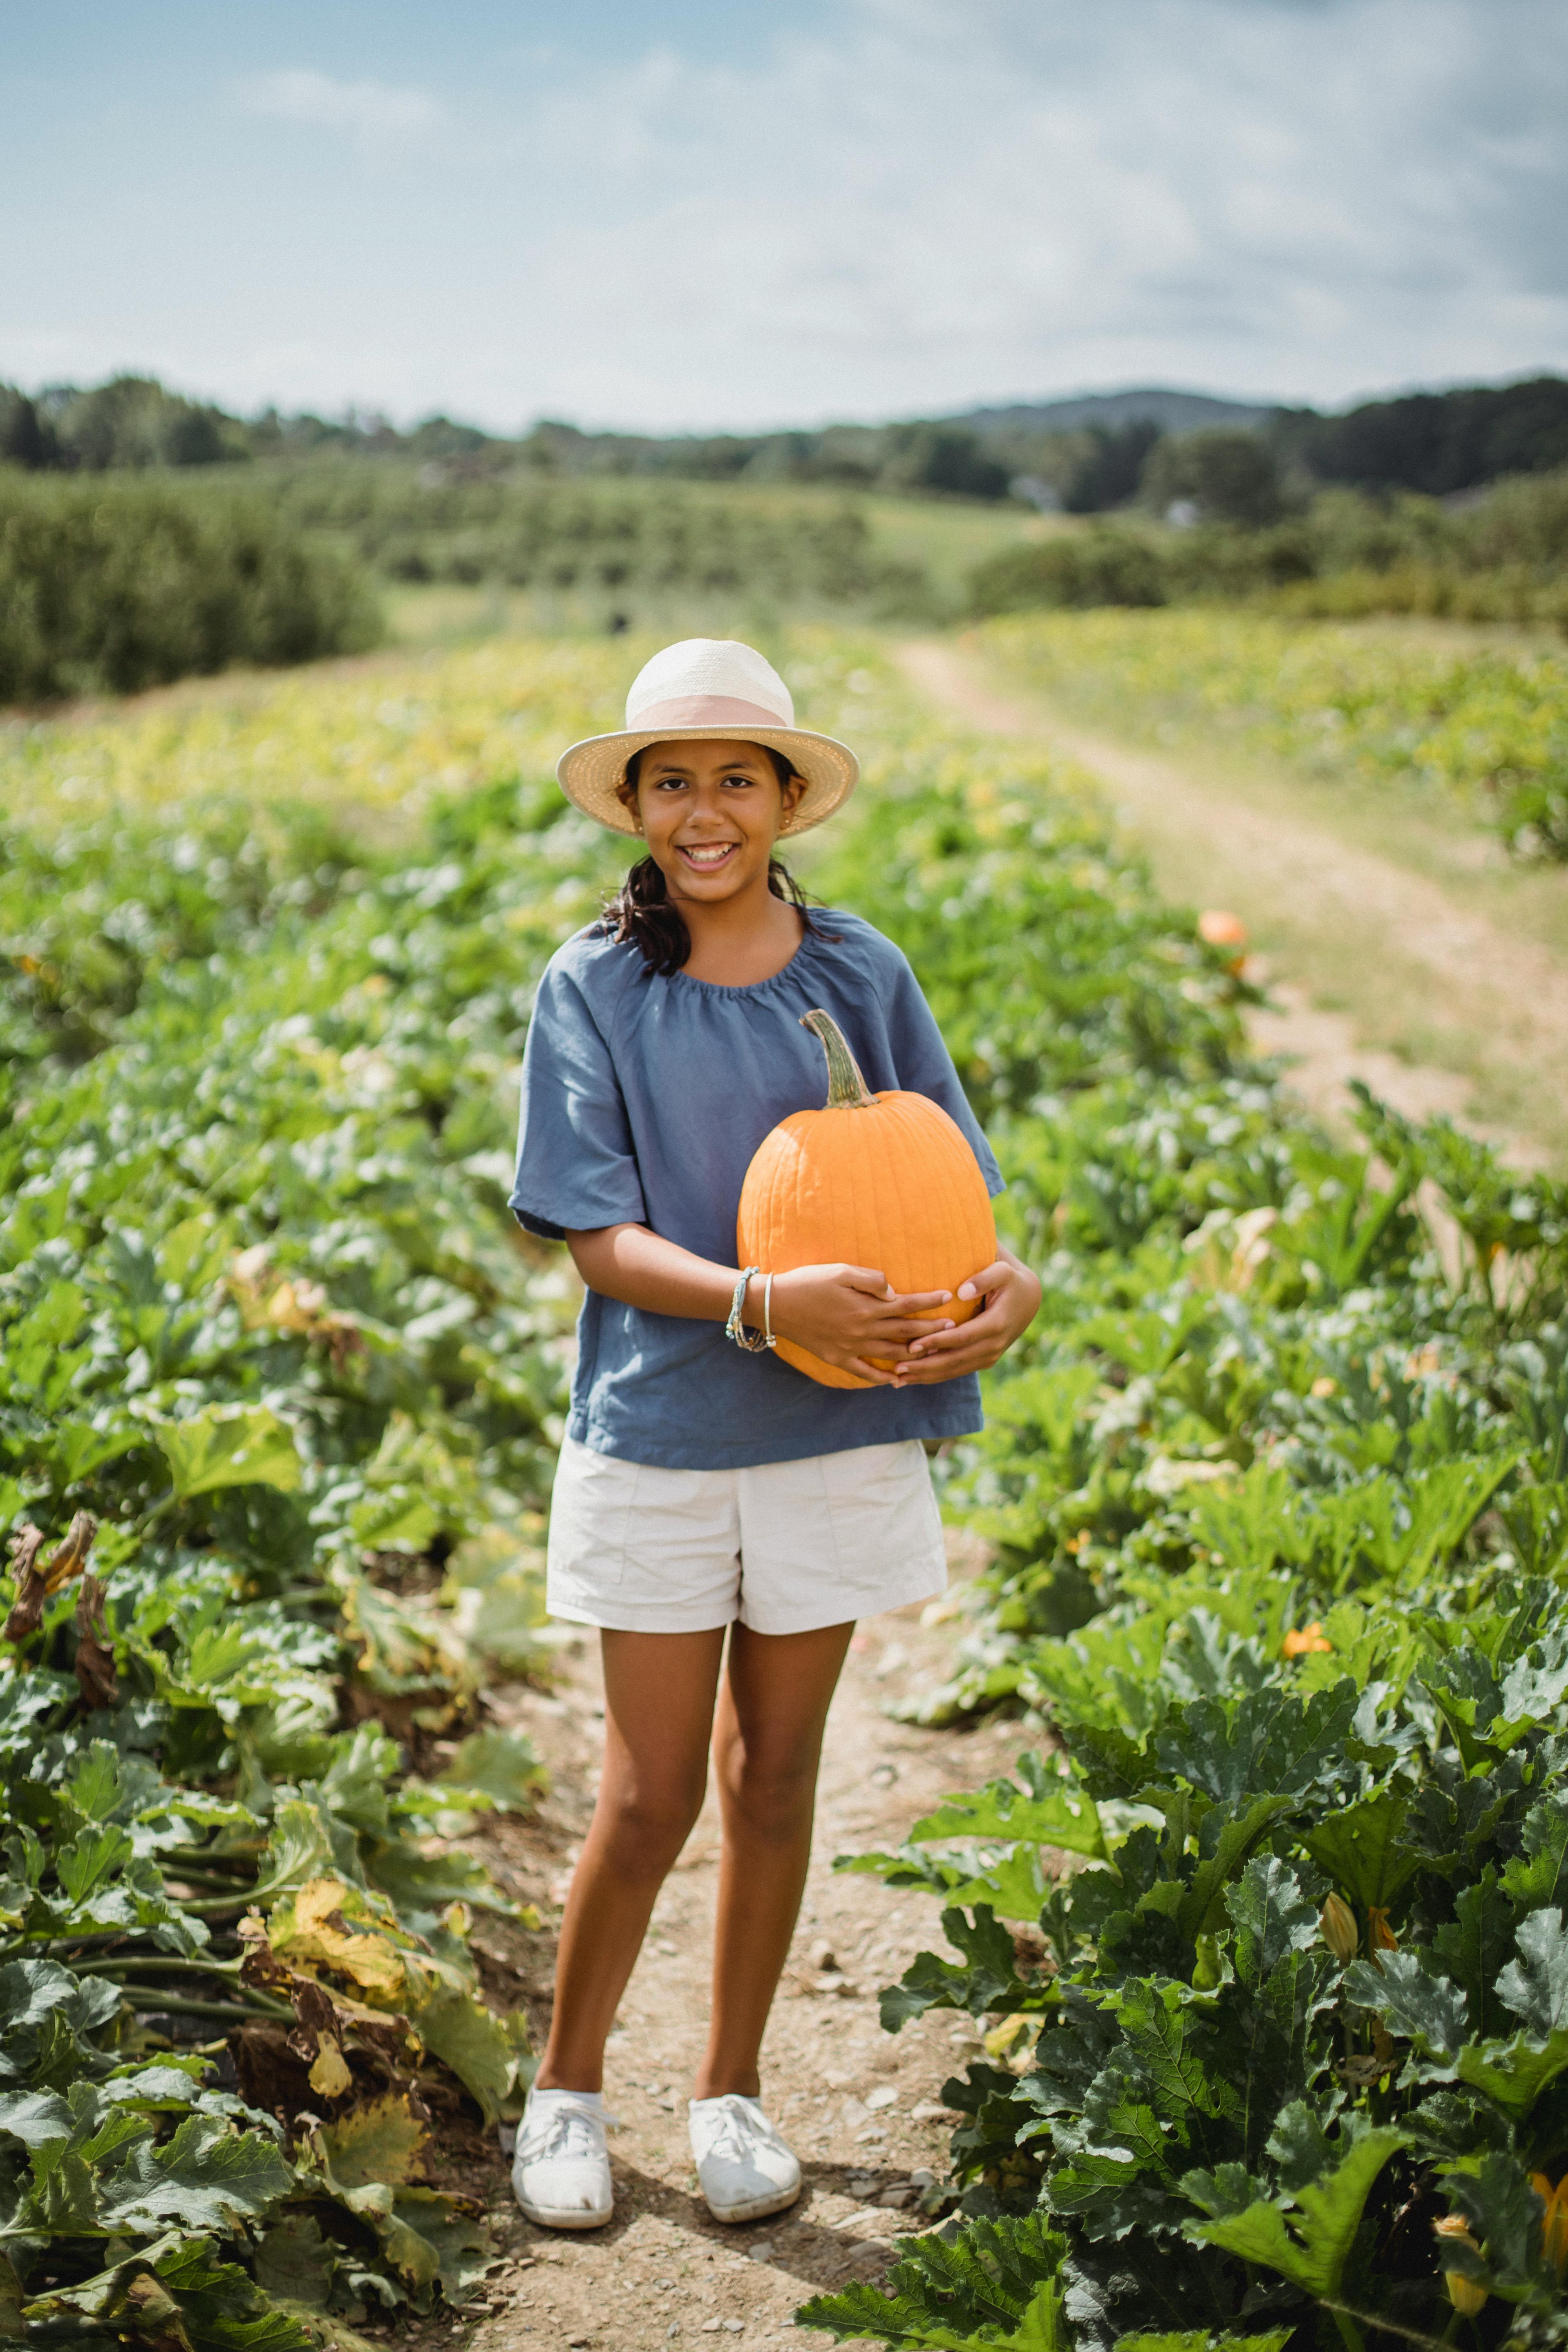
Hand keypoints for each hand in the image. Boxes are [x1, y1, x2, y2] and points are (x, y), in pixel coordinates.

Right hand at [764, 1264, 958, 1385]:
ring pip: (892, 1356)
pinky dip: (882, 1379)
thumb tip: (894, 1292)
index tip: (947, 1296)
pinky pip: (865, 1373)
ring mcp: (850, 1348)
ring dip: (915, 1355)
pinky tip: (895, 1380)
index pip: (906, 1304)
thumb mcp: (840, 1270)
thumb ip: (871, 1280)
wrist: (776, 1305)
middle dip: (932, 1330)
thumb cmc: (808, 1281)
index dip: (929, 1301)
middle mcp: (862, 1331)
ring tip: (934, 1353)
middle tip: (954, 1327)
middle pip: (905, 1333)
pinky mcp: (837, 1359)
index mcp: (865, 1307)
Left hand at [886, 1249, 1041, 1385]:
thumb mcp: (1003, 1271)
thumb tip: (961, 1292)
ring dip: (927, 1376)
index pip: (962, 1337)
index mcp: (996, 1324)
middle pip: (955, 1360)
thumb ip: (984, 1278)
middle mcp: (994, 1345)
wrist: (1028, 1300)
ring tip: (898, 1379)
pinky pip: (958, 1370)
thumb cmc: (1010, 1280)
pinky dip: (936, 1376)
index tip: (912, 1345)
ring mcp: (990, 1356)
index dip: (937, 1342)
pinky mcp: (985, 1360)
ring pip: (955, 1370)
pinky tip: (914, 1379)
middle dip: (926, 1367)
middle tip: (897, 1369)